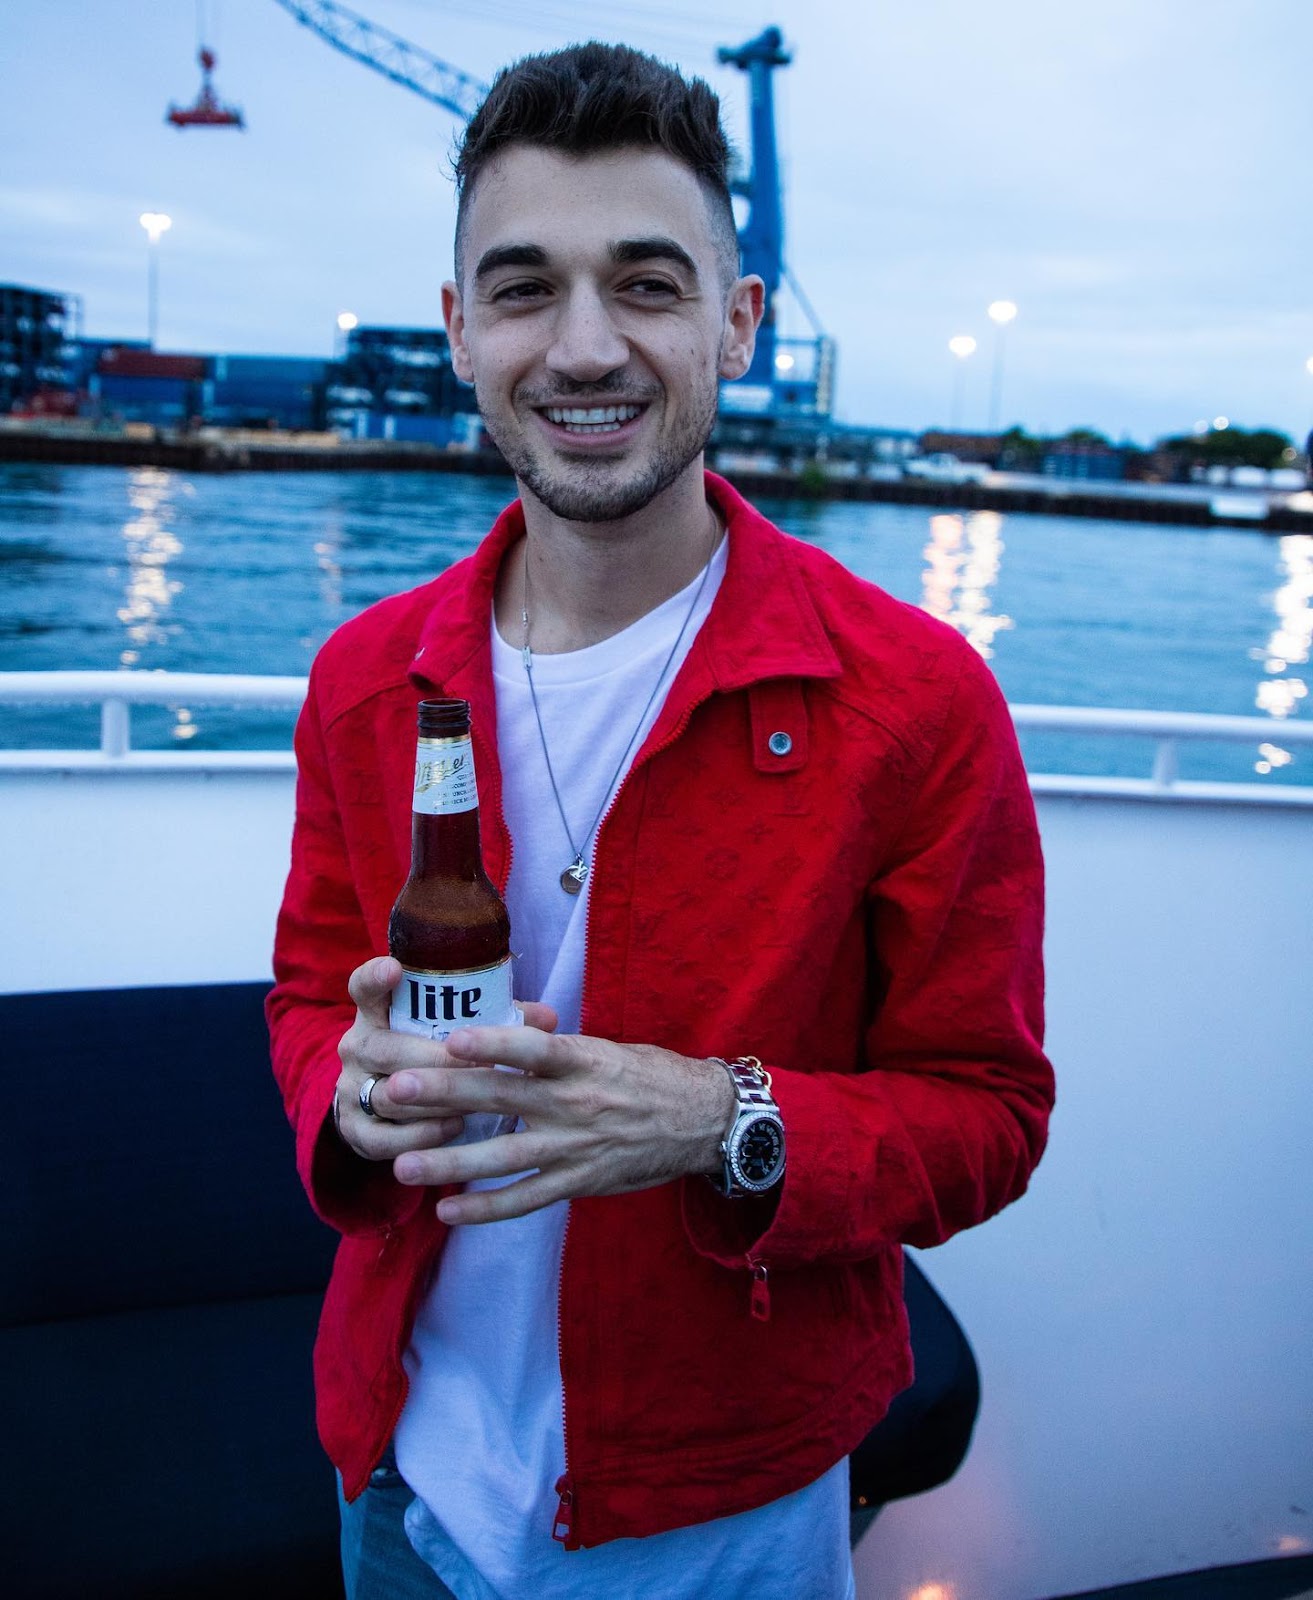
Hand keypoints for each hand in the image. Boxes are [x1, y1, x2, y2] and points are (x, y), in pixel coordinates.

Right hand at [334, 956, 557, 1162]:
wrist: (394, 1109)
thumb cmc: (437, 1055)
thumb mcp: (455, 1031)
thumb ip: (497, 1020)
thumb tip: (549, 1018)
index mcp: (378, 1013)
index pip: (363, 986)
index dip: (375, 977)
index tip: (395, 969)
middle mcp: (357, 1047)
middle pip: (384, 1048)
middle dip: (433, 1058)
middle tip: (477, 1063)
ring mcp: (350, 1088)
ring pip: (388, 1095)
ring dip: (433, 1100)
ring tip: (474, 1102)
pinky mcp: (354, 1130)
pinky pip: (382, 1137)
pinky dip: (421, 1135)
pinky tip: (453, 1130)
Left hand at [386, 1024, 737, 1223]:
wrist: (703, 1120)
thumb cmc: (649, 1074)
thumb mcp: (605, 1048)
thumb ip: (552, 1049)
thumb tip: (498, 1033)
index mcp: (583, 1060)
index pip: (533, 1049)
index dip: (493, 1044)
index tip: (449, 1040)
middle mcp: (576, 1103)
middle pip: (501, 1098)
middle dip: (443, 1095)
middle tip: (394, 1089)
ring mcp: (576, 1147)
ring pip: (503, 1158)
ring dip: (450, 1164)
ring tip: (404, 1165)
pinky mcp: (580, 1182)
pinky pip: (526, 1200)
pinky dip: (487, 1209)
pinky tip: (449, 1213)